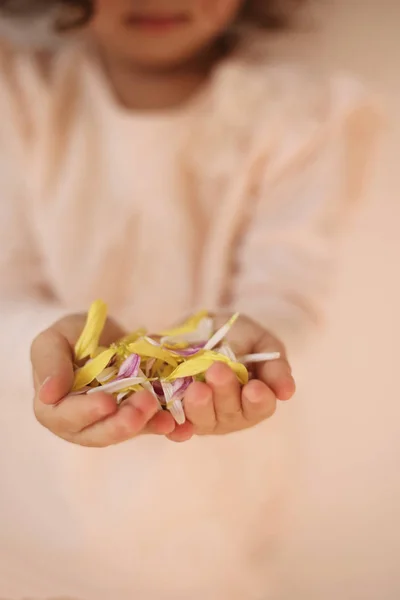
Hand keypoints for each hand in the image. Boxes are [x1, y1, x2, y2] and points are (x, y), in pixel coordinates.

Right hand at [32, 314, 176, 446]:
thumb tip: (48, 395)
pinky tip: (183, 426)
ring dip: (147, 427)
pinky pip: (151, 425)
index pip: (66, 416)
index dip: (86, 411)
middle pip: (100, 433)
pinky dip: (166, 426)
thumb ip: (50, 363)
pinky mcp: (138, 417)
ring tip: (167, 418)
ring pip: (128, 431)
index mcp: (54, 407)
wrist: (100, 334)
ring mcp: (112, 422)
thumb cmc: (69, 336)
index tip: (106, 402)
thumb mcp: (54, 340)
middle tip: (144, 406)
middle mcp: (82, 423)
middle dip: (123, 423)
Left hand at [167, 314, 294, 441]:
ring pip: (202, 419)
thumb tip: (287, 392)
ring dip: (199, 406)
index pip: (260, 407)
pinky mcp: (176, 414)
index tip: (254, 388)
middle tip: (218, 371)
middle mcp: (230, 414)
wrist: (201, 327)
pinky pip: (173, 424)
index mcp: (255, 399)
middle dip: (224, 393)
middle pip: (230, 414)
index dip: (258, 401)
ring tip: (197, 388)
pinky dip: (171, 425)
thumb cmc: (238, 336)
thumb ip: (274, 365)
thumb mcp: (260, 341)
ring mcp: (203, 416)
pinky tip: (169, 423)